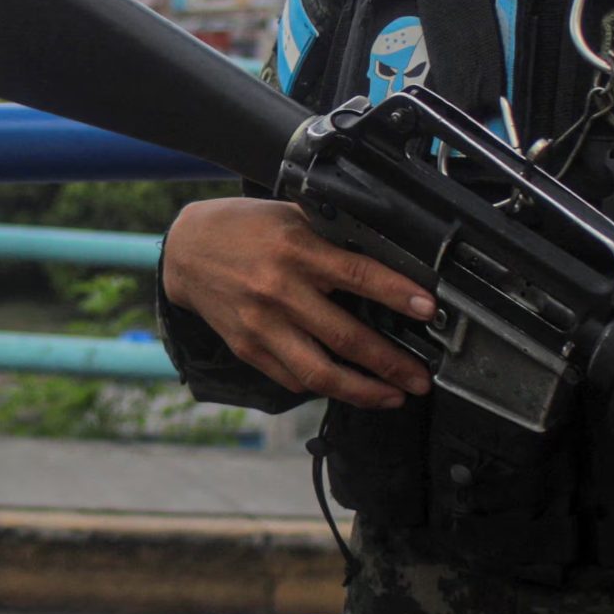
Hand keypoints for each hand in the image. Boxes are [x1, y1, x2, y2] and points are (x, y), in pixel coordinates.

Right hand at [161, 197, 436, 409]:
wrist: (186, 250)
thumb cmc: (245, 228)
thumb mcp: (292, 216)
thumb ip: (332, 237)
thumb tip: (387, 257)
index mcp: (297, 251)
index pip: (358, 275)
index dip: (397, 294)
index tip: (428, 309)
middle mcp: (280, 291)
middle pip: (346, 338)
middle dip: (392, 364)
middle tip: (420, 378)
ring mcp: (262, 326)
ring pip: (320, 373)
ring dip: (363, 391)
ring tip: (392, 396)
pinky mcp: (248, 348)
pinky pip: (293, 379)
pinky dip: (323, 387)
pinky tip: (347, 388)